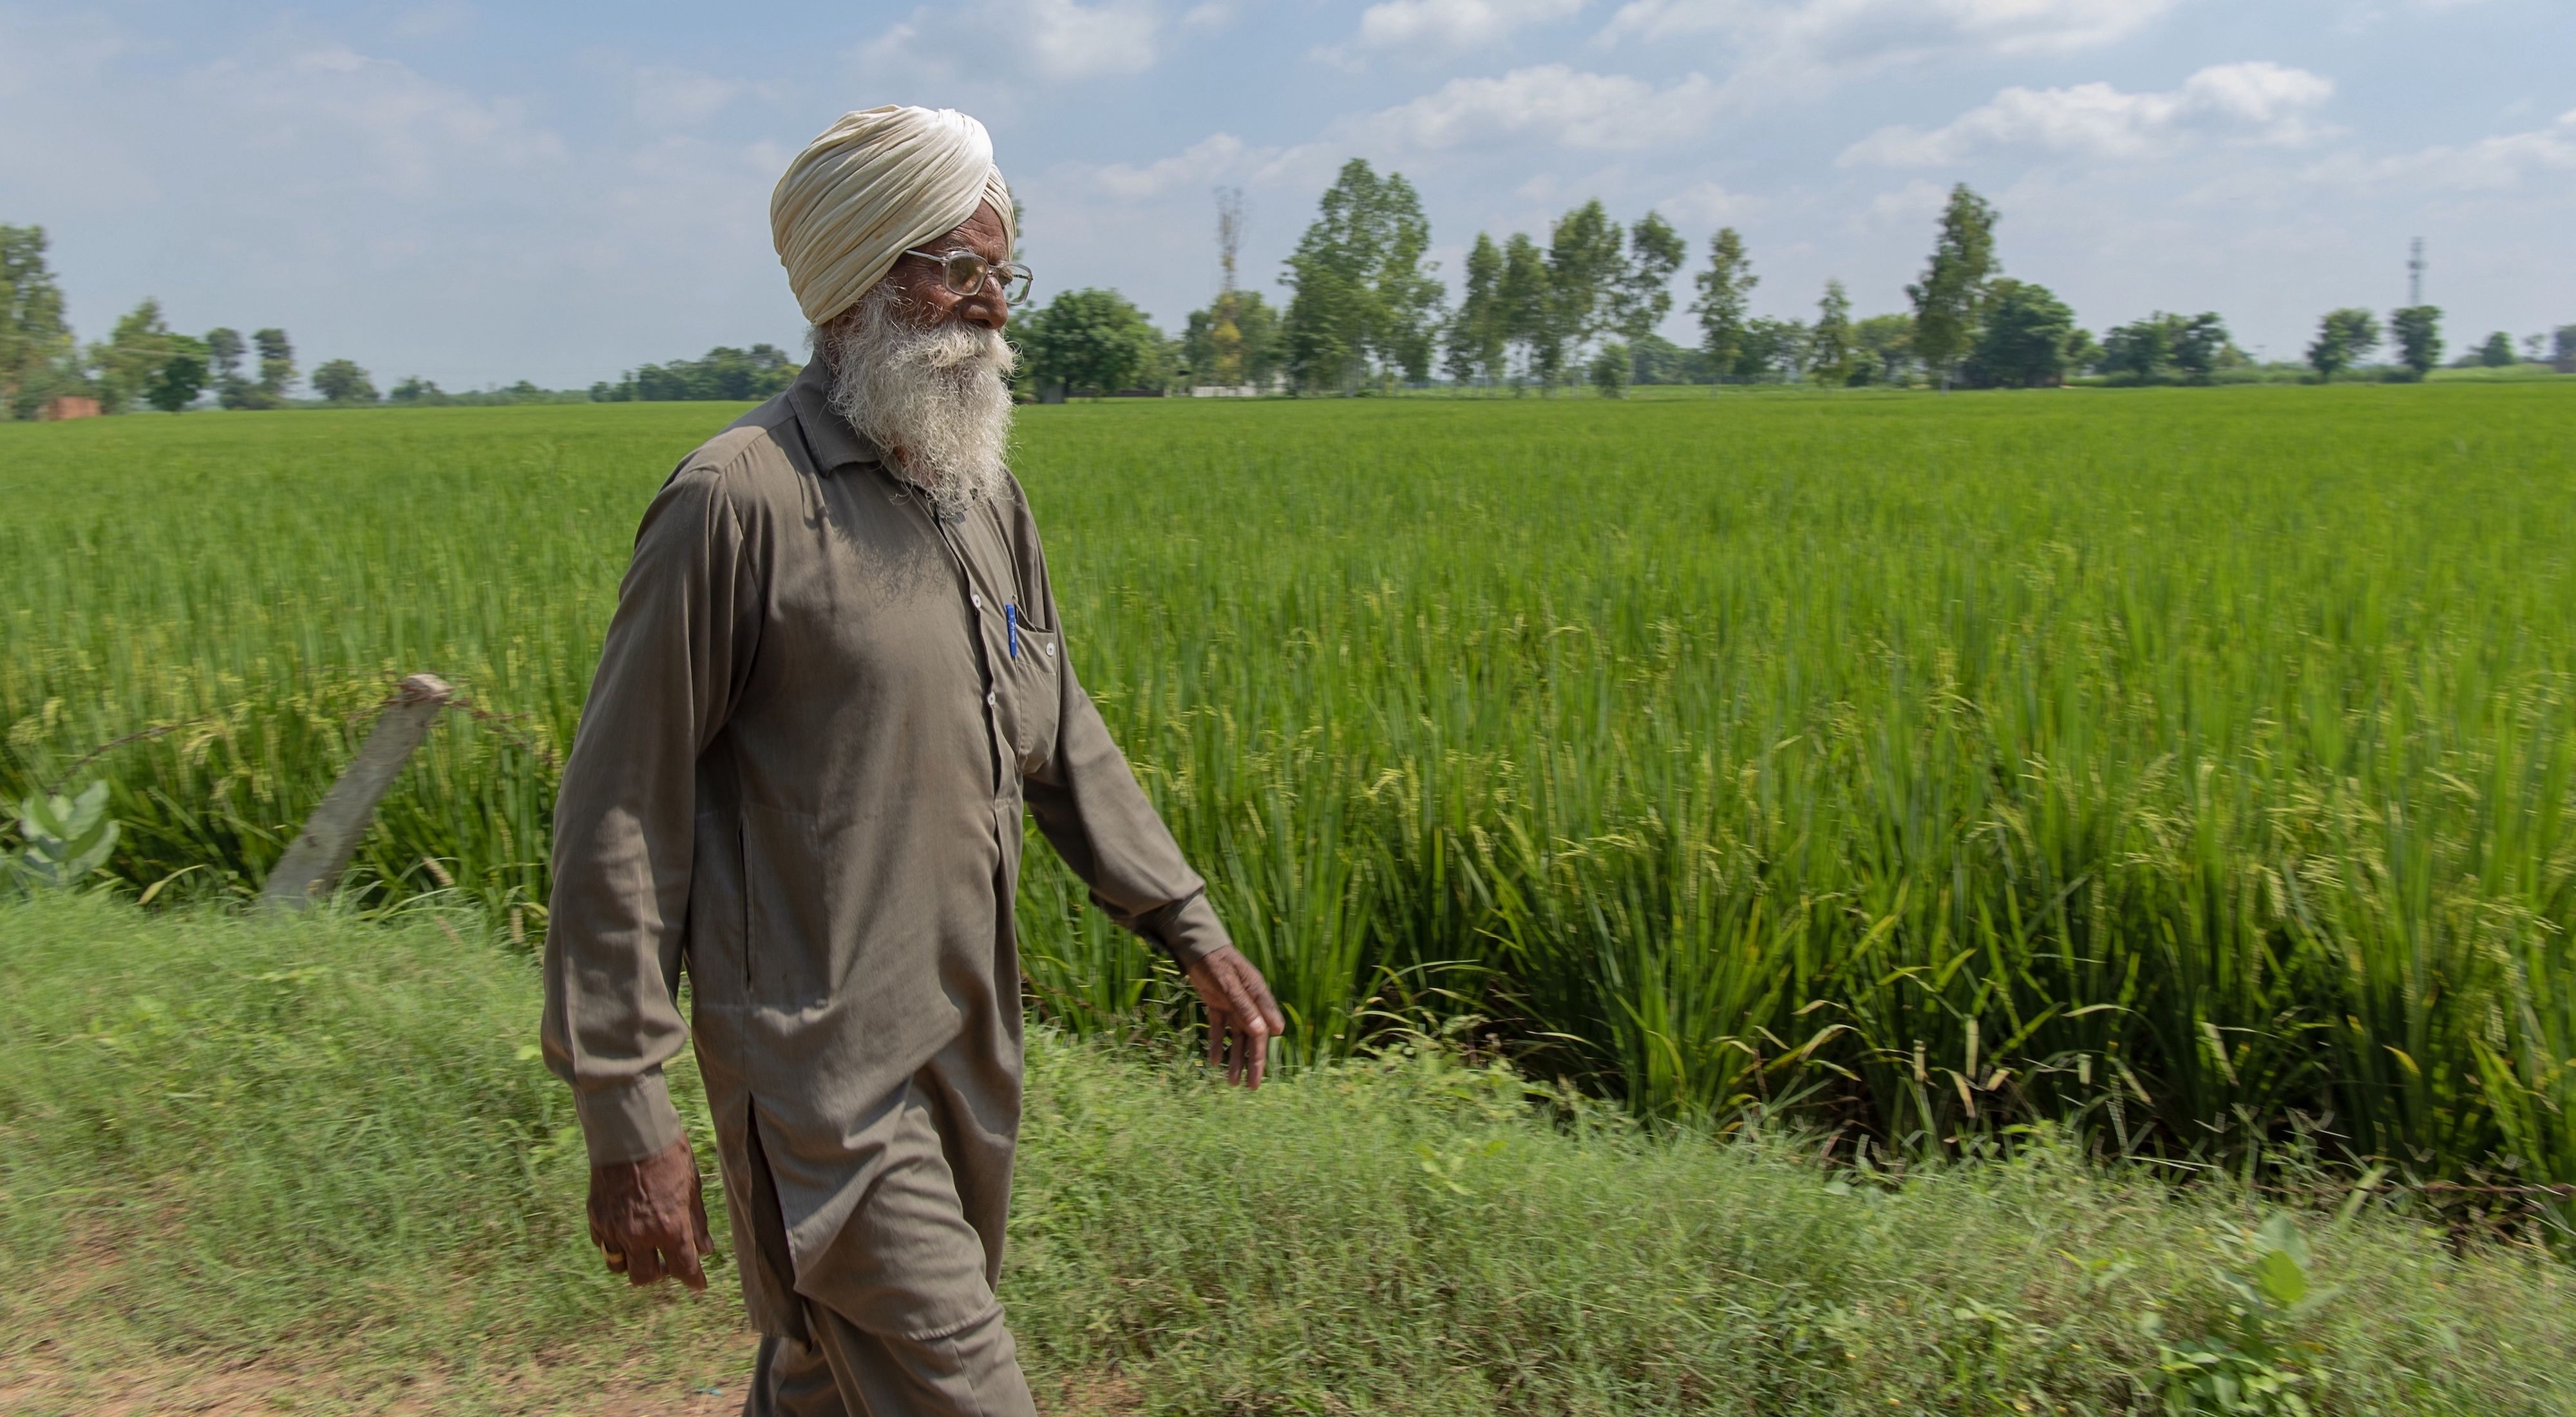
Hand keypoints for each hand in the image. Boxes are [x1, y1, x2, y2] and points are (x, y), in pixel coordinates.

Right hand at [588, 1138, 715, 1290]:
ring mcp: (614, 1228)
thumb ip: (697, 1222)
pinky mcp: (596, 1217)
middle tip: (667, 1261)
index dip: (693, 1280)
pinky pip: (603, 1244)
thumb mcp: (692, 1186)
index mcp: (670, 1227)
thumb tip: (705, 1249)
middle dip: (658, 1274)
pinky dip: (615, 1243)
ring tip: (644, 1246)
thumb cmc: (668, 1154)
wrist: (631, 1131)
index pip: (683, 1268)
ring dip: (633, 1262)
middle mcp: (640, 1235)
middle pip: (645, 1277)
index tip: (698, 1284)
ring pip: (619, 1265)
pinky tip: (626, 1228)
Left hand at [1185, 946, 1286, 1087]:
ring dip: (1235, 1059)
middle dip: (1252, 1063)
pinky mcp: (1217, 1005)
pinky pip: (1219, 1029)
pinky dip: (1217, 1044)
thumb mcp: (1231, 984)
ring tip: (1231, 1082)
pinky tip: (1213, 1061)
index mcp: (1258, 996)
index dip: (1263, 1050)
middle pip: (1253, 1039)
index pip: (1265, 1028)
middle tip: (1252, 1087)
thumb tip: (1263, 1032)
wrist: (1197, 948)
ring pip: (1237, 1038)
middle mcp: (1248, 1004)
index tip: (1262, 1072)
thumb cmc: (1218, 962)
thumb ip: (1245, 1007)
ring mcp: (1233, 1005)